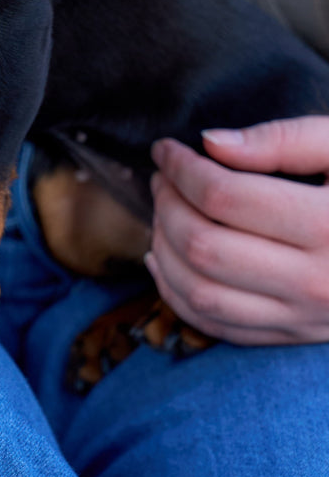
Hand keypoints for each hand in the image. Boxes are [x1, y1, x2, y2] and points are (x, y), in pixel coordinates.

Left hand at [148, 117, 328, 345]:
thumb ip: (282, 139)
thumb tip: (208, 142)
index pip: (224, 196)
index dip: (181, 167)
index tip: (165, 147)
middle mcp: (317, 282)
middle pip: (204, 245)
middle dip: (167, 204)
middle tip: (162, 176)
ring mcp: (305, 318)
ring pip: (200, 292)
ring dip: (163, 247)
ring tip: (163, 210)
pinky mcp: (295, 336)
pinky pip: (216, 327)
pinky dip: (176, 293)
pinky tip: (164, 256)